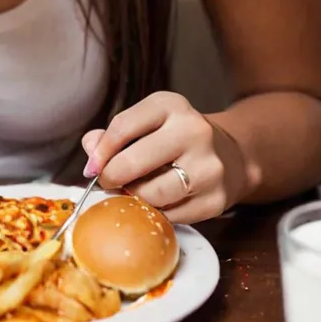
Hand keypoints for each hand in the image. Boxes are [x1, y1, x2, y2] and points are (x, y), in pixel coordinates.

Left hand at [81, 91, 249, 222]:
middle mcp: (194, 131)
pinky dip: (156, 213)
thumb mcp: (149, 122)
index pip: (123, 126)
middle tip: (106, 183)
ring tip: (131, 192)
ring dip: (134, 197)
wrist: (229, 155)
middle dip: (112, 177)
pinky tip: (156, 203)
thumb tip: (90, 147)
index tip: (91, 168)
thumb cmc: (175, 138)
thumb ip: (116, 133)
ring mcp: (208, 167)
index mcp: (171, 106)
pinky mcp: (216, 200)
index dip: (101, 151)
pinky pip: (172, 216)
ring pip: (153, 193)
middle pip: (135, 162)